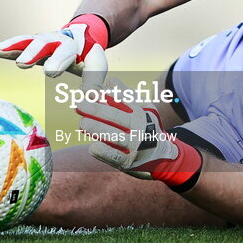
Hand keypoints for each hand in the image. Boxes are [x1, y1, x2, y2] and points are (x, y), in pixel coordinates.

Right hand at [0, 14, 108, 89]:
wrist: (80, 35)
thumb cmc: (87, 55)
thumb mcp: (95, 65)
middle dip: (33, 53)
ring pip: (25, 41)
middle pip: (43, 44)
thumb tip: (90, 102)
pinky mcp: (27, 45)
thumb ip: (94, 82)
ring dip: (11, 46)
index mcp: (72, 47)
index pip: (66, 54)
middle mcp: (53, 40)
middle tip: (22, 63)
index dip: (59, 62)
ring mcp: (38, 41)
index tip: (51, 73)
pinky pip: (12, 45)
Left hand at [76, 79, 202, 190]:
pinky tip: (92, 147)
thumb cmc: (148, 127)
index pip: (120, 103)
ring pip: (115, 137)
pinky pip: (115, 157)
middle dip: (97, 110)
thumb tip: (110, 79)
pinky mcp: (129, 163)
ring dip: (98, 129)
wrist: (163, 156)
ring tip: (83, 123)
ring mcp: (135, 147)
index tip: (89, 92)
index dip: (104, 97)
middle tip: (79, 105)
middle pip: (116, 118)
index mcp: (140, 114)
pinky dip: (104, 153)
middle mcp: (139, 129)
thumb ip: (125, 95)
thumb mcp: (143, 108)